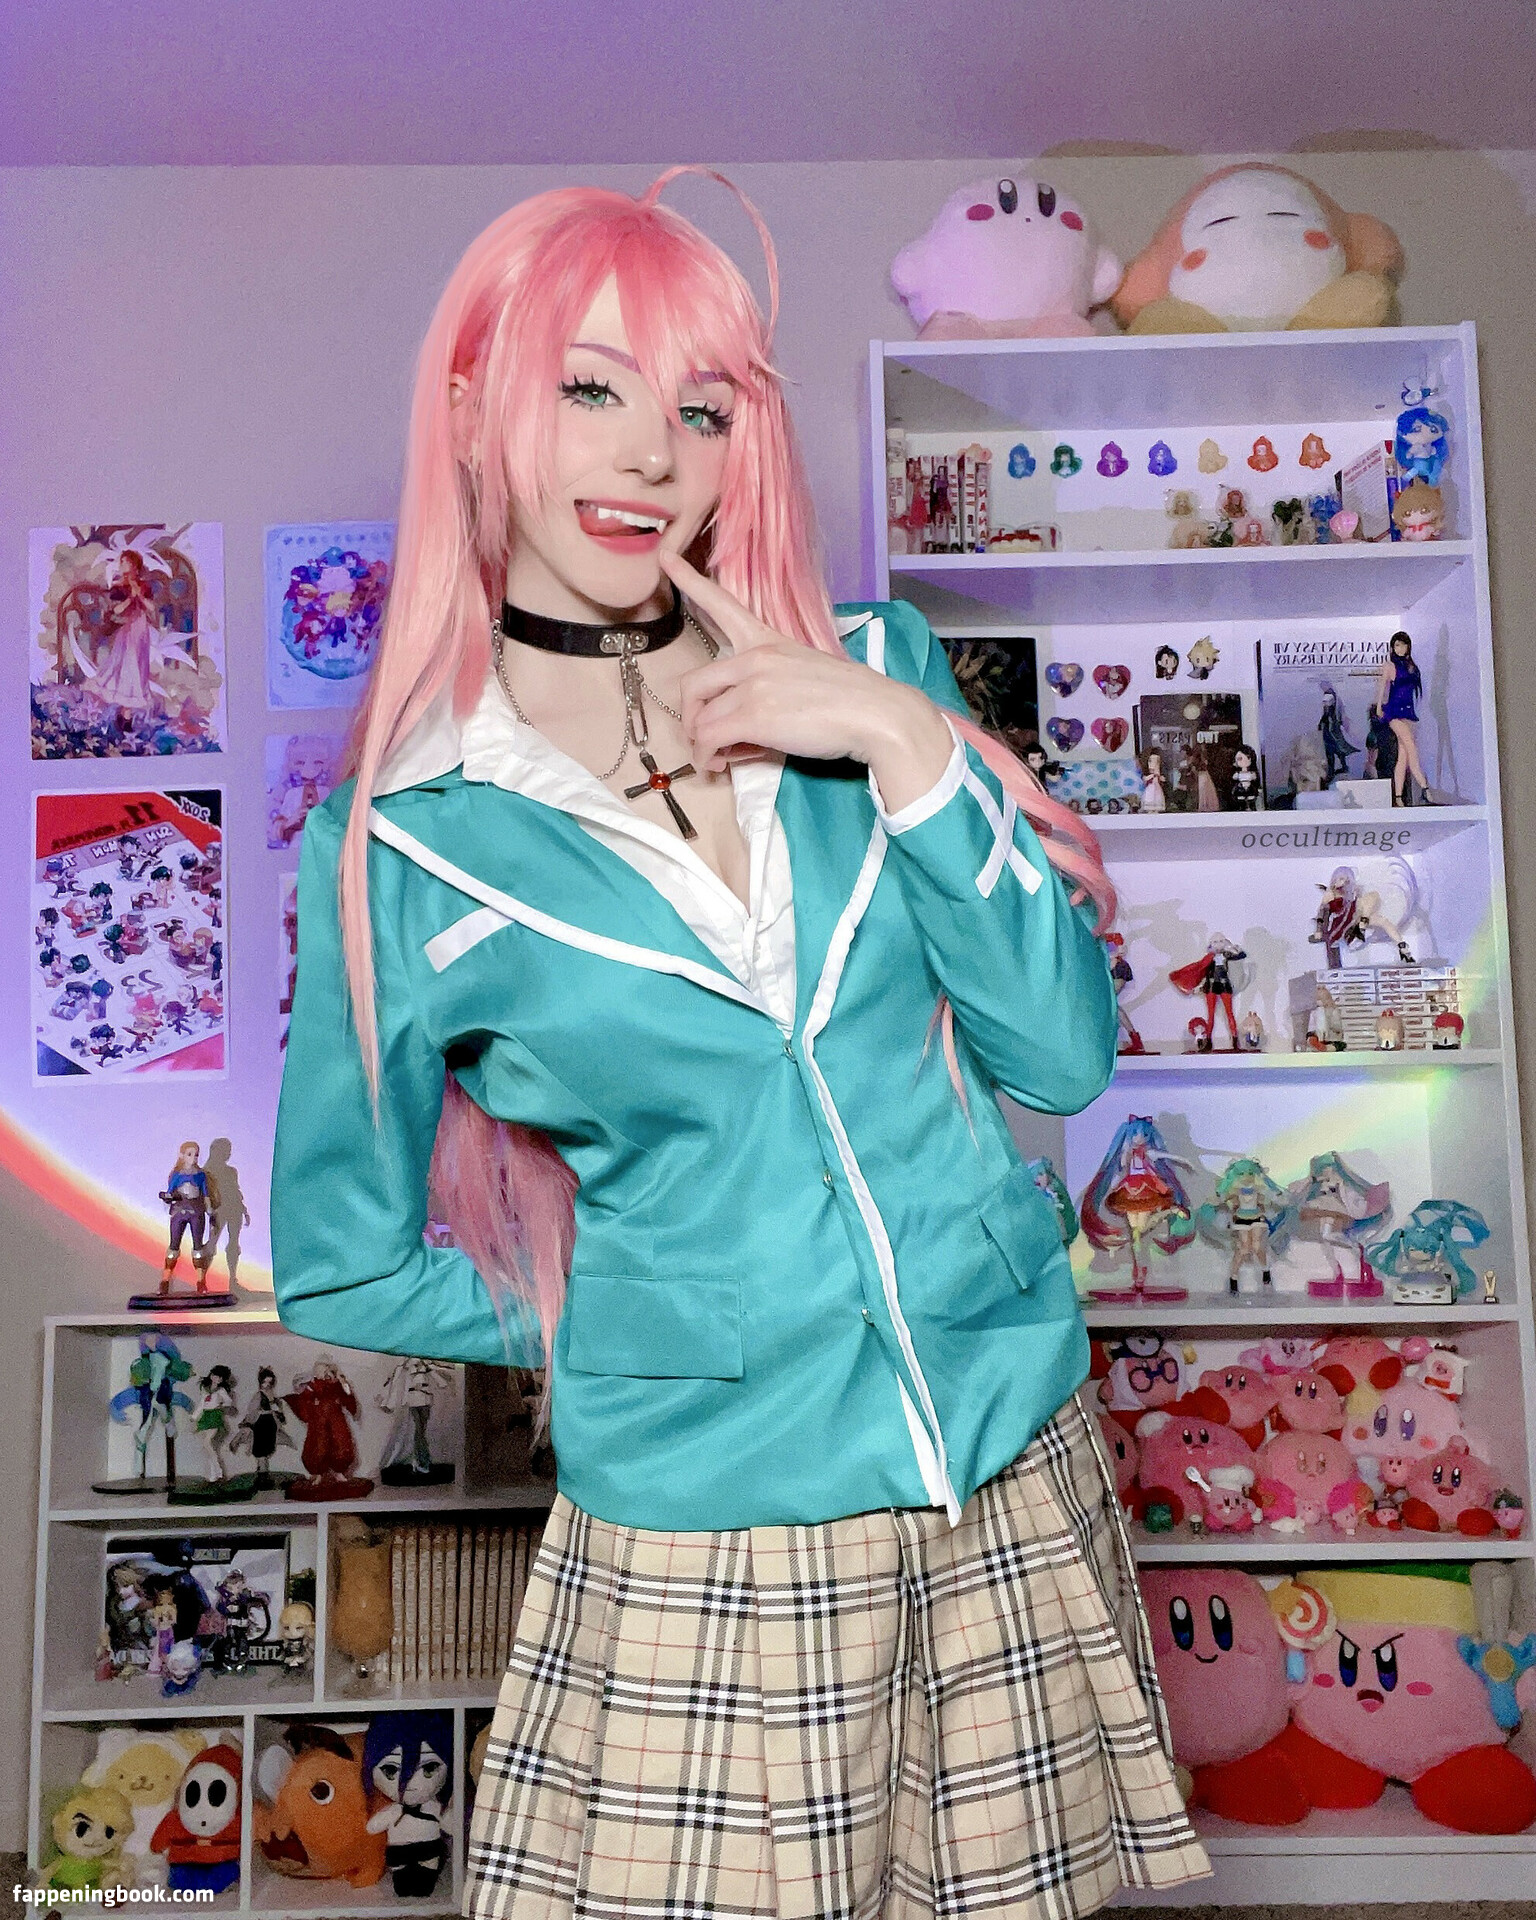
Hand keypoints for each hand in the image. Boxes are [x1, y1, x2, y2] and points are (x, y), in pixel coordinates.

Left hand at [662, 553, 954, 806]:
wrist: (877, 714)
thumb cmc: (849, 701)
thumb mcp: (804, 679)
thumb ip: (766, 694)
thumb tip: (739, 732)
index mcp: (768, 641)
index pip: (723, 604)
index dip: (689, 579)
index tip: (664, 556)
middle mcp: (754, 657)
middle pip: (692, 685)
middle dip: (691, 718)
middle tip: (708, 741)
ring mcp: (753, 685)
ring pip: (699, 719)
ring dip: (703, 745)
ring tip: (722, 758)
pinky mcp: (754, 715)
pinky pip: (709, 739)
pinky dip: (709, 758)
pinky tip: (722, 765)